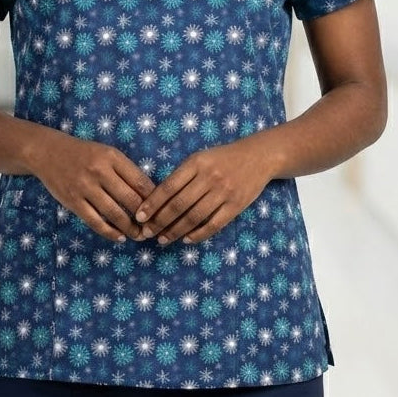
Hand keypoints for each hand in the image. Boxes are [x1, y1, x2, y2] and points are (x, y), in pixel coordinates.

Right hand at [31, 132, 155, 242]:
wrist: (48, 152)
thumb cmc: (83, 153)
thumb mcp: (107, 153)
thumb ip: (125, 171)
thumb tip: (149, 194)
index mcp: (112, 157)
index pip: (141, 181)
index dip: (155, 199)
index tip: (162, 210)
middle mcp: (100, 171)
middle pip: (130, 199)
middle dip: (145, 218)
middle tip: (154, 228)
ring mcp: (85, 187)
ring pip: (114, 213)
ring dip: (130, 228)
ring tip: (140, 236)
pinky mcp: (73, 201)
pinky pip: (95, 221)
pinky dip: (110, 232)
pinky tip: (120, 237)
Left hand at [134, 138, 270, 244]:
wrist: (258, 156)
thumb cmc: (222, 158)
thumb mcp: (200, 158)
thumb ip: (182, 176)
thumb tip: (157, 200)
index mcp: (196, 163)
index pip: (168, 186)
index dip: (152, 203)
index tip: (139, 216)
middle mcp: (209, 177)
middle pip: (179, 205)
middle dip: (160, 222)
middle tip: (147, 233)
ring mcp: (224, 192)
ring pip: (194, 217)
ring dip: (176, 231)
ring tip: (163, 239)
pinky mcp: (236, 205)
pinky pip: (214, 224)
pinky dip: (198, 234)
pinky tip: (186, 240)